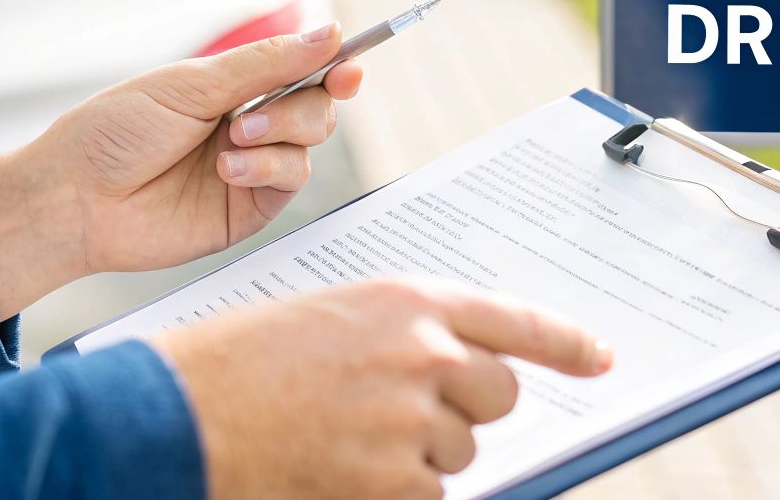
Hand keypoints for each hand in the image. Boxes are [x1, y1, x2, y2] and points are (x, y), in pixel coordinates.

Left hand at [0, 26, 361, 320]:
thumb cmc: (115, 133)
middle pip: (318, 103)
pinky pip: (291, 179)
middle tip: (257, 111)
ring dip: (282, 132)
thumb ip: (265, 63)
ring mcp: (253, 166)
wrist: (74, 198)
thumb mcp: (190, 84)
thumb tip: (328, 33)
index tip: (350, 60)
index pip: (300, 67)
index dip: (333, 62)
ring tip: (232, 141)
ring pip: (312, 140)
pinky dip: (270, 167)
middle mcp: (249, 123)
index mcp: (232, 86)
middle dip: (304, 100)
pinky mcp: (250, 208)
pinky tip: (230, 167)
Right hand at [152, 278, 613, 499]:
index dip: (565, 343)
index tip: (601, 359)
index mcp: (407, 300)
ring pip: (457, 454)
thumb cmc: (241, 362)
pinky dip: (392, 495)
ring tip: (341, 437)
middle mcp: (423, 353)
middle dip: (463, 411)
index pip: (514, 320)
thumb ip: (402, 336)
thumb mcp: (330, 318)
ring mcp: (412, 420)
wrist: (178, 414)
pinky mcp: (394, 483)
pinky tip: (336, 472)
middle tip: (398, 413)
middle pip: (497, 395)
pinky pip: (428, 499)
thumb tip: (458, 376)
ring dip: (416, 459)